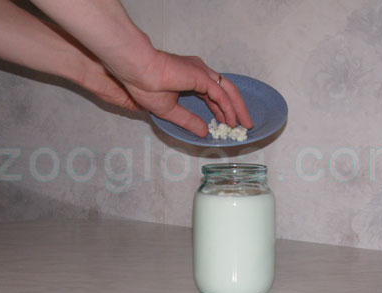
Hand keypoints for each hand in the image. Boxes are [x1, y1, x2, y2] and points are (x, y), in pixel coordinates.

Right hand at [116, 51, 253, 136]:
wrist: (137, 71)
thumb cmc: (145, 86)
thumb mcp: (169, 110)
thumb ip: (188, 120)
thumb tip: (203, 132)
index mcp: (191, 77)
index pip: (214, 94)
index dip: (222, 109)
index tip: (228, 123)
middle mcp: (200, 72)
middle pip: (226, 91)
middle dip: (237, 109)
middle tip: (244, 125)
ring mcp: (202, 72)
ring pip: (228, 91)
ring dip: (238, 108)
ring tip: (244, 124)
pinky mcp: (201, 76)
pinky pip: (219, 94)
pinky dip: (227, 108)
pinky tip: (231, 120)